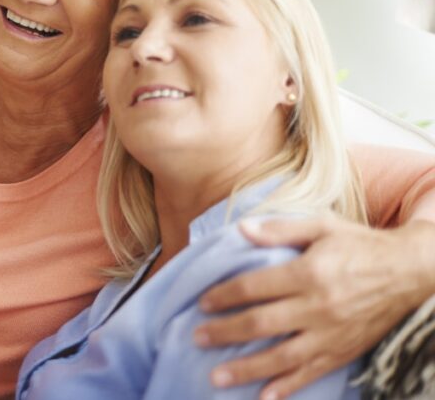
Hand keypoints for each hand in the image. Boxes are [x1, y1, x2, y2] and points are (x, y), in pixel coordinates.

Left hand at [194, 216, 434, 399]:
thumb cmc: (360, 245)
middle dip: (225, 333)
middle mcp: (318, 307)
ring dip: (247, 368)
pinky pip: (312, 373)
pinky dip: (288, 388)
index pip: (254, 287)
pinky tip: (264, 397)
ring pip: (282, 357)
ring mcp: (331, 334)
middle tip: (196, 338)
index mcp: (308, 273)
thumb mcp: (322, 225)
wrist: (411, 271)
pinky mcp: (345, 351)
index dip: (225, 295)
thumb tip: (242, 228)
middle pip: (262, 324)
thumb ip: (281, 229)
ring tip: (216, 377)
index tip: (203, 303)